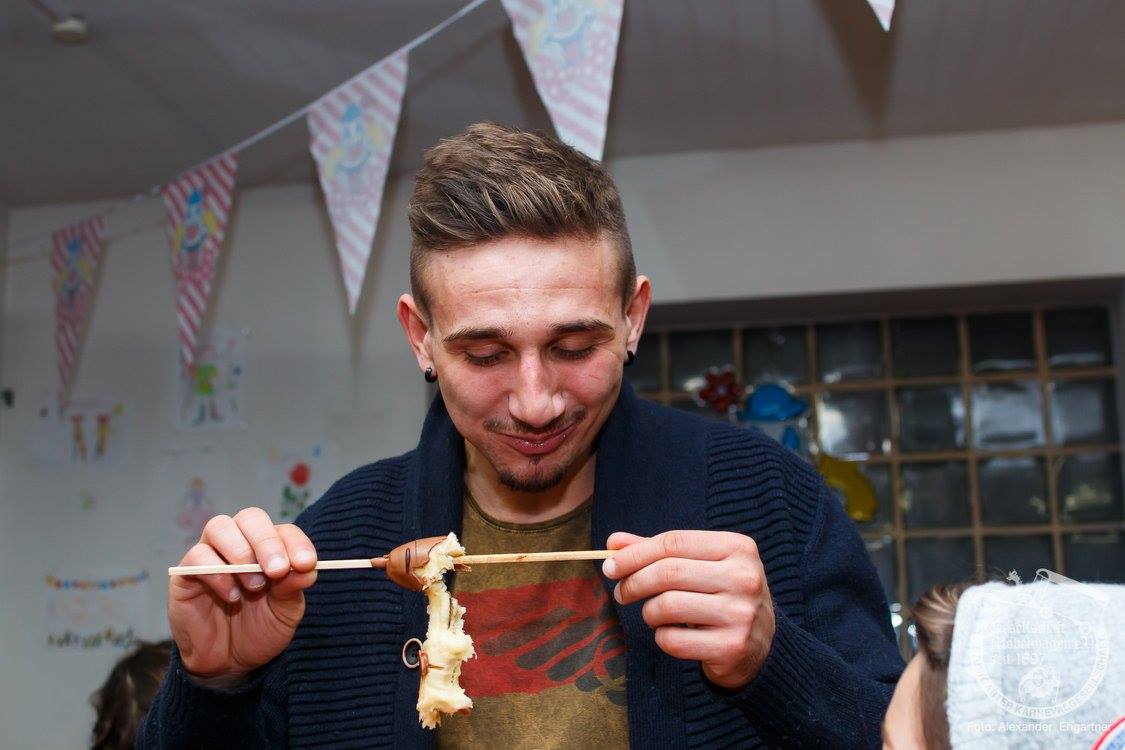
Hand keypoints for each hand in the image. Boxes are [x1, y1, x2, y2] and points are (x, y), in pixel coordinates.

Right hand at [169, 507, 317, 680]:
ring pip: (220, 527)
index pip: (283, 530)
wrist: (228, 663)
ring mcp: (211, 555)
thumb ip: (293, 588)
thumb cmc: (260, 630)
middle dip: (267, 541)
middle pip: (250, 518)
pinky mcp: (186, 573)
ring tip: (254, 585)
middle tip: (278, 570)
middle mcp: (239, 544)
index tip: (306, 563)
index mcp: (269, 549)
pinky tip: (231, 596)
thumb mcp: (285, 613)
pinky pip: (197, 556)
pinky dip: (217, 573)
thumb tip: (308, 569)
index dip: (296, 543)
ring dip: (241, 552)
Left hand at [602, 530, 774, 689]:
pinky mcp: (731, 647)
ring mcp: (740, 614)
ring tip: (653, 615)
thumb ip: (659, 553)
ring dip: (648, 612)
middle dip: (634, 582)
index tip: (610, 565)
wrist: (762, 646)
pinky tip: (672, 635)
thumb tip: (613, 543)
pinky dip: (662, 638)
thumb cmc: (722, 595)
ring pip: (667, 606)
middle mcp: (744, 577)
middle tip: (621, 592)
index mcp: (737, 548)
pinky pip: (673, 640)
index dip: (635, 554)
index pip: (673, 543)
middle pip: (668, 573)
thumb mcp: (700, 566)